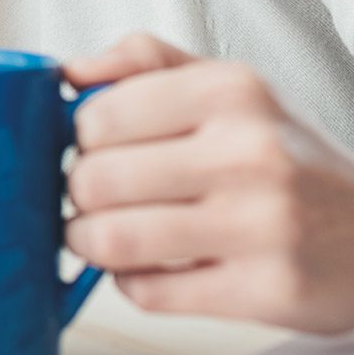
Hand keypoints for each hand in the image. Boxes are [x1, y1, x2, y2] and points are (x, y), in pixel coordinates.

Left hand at [62, 32, 353, 333]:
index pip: (99, 115)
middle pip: (98, 178)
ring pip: (114, 238)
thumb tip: (69, 72)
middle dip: (77, 191)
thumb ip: (143, 62)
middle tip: (90, 194)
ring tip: (97, 232)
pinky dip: (130, 281)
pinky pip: (150, 292)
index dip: (79, 137)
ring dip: (88, 240)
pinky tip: (148, 265)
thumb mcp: (226, 84)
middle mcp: (249, 152)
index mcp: (230, 91)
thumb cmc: (285, 155)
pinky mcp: (267, 291)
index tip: (90, 146)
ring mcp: (261, 225)